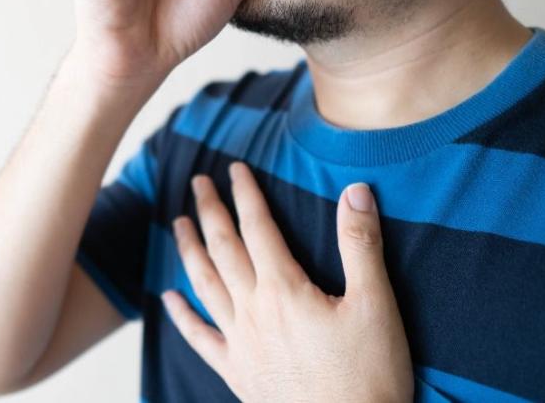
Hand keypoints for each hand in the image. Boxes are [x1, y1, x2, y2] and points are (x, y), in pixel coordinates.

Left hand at [162, 161, 412, 401]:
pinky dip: (182, 316)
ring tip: (176, 224)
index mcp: (284, 289)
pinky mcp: (237, 372)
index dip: (245, 194)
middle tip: (197, 183)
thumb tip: (355, 191)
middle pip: (223, 249)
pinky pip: (200, 338)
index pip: (258, 227)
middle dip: (209, 211)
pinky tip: (168, 299)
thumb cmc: (369, 375)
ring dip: (189, 250)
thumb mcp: (376, 306)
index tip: (234, 168)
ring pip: (204, 285)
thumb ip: (361, 246)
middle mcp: (253, 311)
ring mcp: (240, 342)